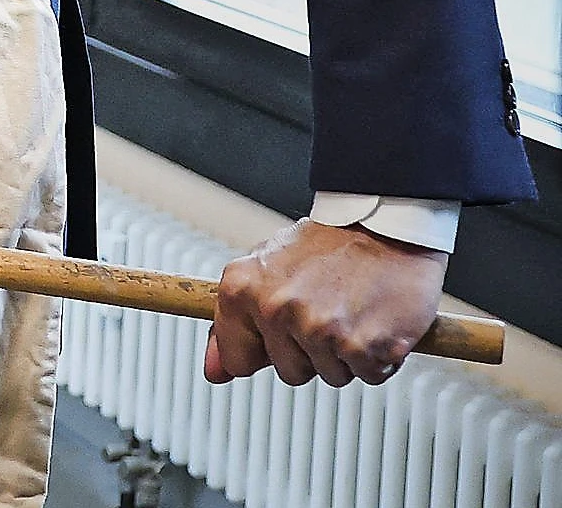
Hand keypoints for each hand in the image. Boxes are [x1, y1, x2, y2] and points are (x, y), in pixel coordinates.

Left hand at [205, 218, 446, 385]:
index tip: (283, 333)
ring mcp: (316, 328)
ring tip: (353, 313)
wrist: (387, 226)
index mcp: (241, 289)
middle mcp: (274, 308)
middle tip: (328, 312)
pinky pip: (368, 375)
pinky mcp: (360, 345)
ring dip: (346, 354)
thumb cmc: (330, 246)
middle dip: (311, 352)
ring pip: (330, 375)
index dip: (266, 351)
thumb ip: (235, 323)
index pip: (237, 358)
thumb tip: (215, 370)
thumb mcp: (267, 269)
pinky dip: (379, 357)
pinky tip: (377, 323)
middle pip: (288, 371)